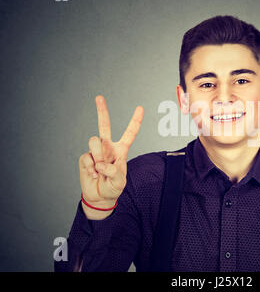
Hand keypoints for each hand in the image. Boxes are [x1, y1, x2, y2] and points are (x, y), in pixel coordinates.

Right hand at [79, 95, 143, 213]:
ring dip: (98, 156)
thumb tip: (100, 162)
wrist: (99, 196)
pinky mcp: (86, 158)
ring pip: (95, 141)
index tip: (140, 108)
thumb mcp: (120, 181)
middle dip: (102, 111)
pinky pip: (87, 157)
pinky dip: (90, 168)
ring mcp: (96, 152)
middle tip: (99, 97)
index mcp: (121, 150)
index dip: (135, 121)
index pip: (129, 133)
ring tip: (100, 170)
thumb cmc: (113, 187)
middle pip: (104, 125)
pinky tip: (93, 175)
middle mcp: (108, 147)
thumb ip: (113, 171)